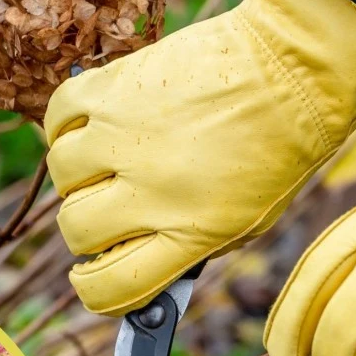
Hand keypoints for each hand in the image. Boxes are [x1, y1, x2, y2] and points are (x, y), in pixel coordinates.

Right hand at [44, 0, 355, 314]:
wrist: (296, 66)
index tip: (93, 278)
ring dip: (77, 177)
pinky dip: (67, 127)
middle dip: (86, 232)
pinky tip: (92, 127)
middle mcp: (152, 190)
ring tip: (105, 163)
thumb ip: (191, 247)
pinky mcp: (116, 88)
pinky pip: (59, 117)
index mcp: (190, 232)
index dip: (94, 289)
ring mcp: (127, 137)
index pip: (111, 286)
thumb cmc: (279, 148)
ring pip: (62, 176)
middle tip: (106, 212)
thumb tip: (138, 259)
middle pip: (77, 232)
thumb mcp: (249, 221)